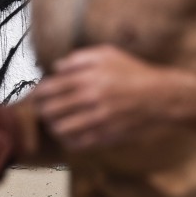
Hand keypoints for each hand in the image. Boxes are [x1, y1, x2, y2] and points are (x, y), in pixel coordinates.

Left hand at [33, 45, 174, 150]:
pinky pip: (79, 143)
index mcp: (88, 77)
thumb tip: (56, 67)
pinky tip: (68, 136)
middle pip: (52, 110)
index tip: (34, 97)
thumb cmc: (133, 71)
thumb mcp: (107, 54)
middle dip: (42, 111)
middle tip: (42, 111)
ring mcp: (99, 119)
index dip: (37, 94)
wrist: (161, 96)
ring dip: (53, 127)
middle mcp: (91, 98)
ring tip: (54, 124)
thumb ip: (79, 58)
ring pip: (62, 129)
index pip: (50, 88)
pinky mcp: (107, 135)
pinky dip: (69, 141)